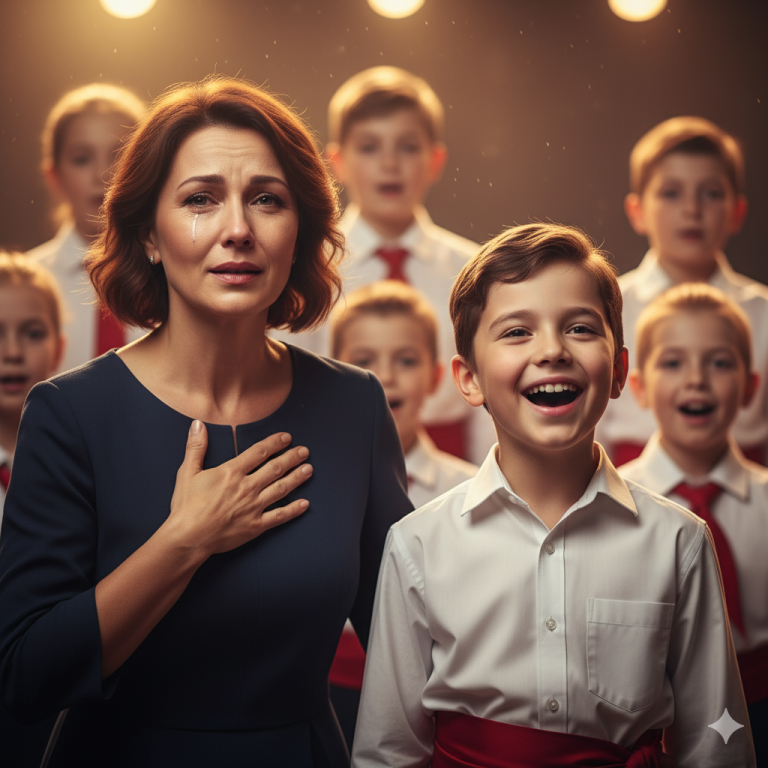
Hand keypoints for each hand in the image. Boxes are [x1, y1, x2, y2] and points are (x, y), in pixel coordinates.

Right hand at [166, 420, 311, 559]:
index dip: (275, 443)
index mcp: (231, 473)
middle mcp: (246, 487)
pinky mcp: (255, 526)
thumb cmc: (186, 507)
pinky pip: (279, 516)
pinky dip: (293, 510)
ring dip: (296, 478)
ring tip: (309, 469)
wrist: (187, 538)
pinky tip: (305, 504)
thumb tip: (198, 424)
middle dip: (292, 458)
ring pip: (281, 489)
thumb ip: (196, 447)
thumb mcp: (187, 472)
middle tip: (304, 451)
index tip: (287, 438)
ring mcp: (253, 507)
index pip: (259, 452)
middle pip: (275, 468)